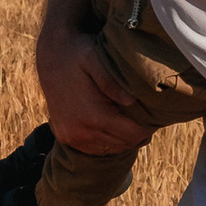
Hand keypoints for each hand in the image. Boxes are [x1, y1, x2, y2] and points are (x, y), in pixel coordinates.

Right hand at [35, 23, 155, 155]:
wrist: (52, 58)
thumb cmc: (79, 55)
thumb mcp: (95, 60)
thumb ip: (111, 81)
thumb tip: (131, 101)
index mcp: (93, 116)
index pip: (132, 135)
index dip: (146, 129)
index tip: (153, 119)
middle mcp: (81, 132)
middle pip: (123, 144)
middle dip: (136, 134)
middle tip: (143, 119)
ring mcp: (71, 137)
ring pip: (109, 149)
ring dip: (121, 138)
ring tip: (128, 122)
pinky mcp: (65, 137)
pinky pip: (94, 148)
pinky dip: (106, 141)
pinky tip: (111, 125)